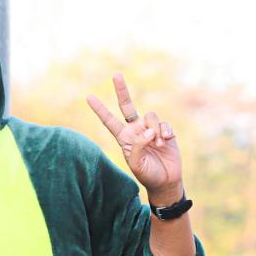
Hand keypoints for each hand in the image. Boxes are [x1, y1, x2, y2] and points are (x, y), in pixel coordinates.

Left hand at [87, 74, 183, 202]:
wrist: (165, 181)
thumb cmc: (147, 174)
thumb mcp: (136, 164)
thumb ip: (138, 146)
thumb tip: (148, 129)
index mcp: (124, 138)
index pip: (109, 121)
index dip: (100, 109)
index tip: (89, 97)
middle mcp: (136, 130)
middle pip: (127, 106)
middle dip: (122, 91)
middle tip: (116, 75)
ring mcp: (151, 129)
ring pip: (150, 116)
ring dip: (155, 130)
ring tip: (158, 145)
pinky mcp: (165, 130)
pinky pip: (164, 123)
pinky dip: (165, 132)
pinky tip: (166, 141)